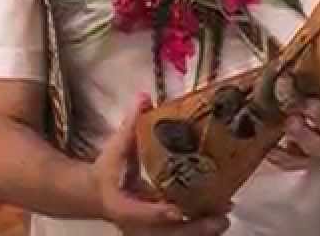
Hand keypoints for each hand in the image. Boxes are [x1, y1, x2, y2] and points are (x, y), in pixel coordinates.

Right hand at [92, 95, 230, 234]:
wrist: (95, 193)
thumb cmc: (107, 170)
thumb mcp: (116, 147)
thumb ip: (131, 124)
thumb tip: (143, 97)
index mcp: (121, 205)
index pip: (141, 213)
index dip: (158, 212)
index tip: (177, 210)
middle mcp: (134, 225)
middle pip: (165, 234)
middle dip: (193, 228)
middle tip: (220, 218)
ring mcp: (146, 232)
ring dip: (200, 232)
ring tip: (223, 220)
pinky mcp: (156, 232)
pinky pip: (178, 235)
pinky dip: (197, 231)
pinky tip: (216, 221)